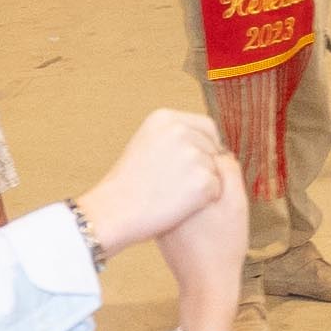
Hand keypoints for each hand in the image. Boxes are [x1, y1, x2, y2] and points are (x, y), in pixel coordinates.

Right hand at [75, 103, 236, 261]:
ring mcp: (193, 155)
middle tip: (180, 186)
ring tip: (174, 195)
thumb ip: (174, 136)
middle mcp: (180, 131)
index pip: (207, 126)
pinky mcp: (203, 180)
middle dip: (205, 165)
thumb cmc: (128, 184)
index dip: (206, 146)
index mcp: (165, 118)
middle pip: (214, 148)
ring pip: (216, 169)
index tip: (194, 165)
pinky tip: (180, 206)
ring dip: (204, 183)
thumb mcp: (145, 143)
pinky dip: (204, 200)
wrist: (113, 211)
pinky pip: (217, 188)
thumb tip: (208, 138)